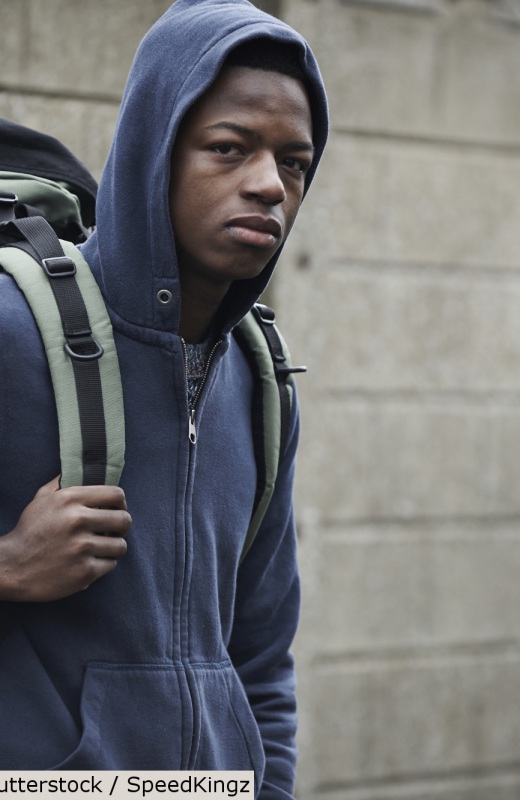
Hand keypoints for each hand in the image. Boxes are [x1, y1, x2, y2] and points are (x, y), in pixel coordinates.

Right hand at [0, 477, 131, 601]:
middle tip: (114, 532)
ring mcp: (82, 548)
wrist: (11, 567)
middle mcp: (78, 521)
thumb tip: (79, 469)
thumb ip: (61, 483)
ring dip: (113, 548)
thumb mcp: (41, 500)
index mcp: (70, 499)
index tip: (117, 511)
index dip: (121, 504)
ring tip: (101, 549)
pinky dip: (103, 565)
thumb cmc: (28, 532)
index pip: (116, 495)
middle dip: (122, 527)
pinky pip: (111, 565)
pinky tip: (89, 563)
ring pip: (120, 546)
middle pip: (124, 520)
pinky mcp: (84, 571)